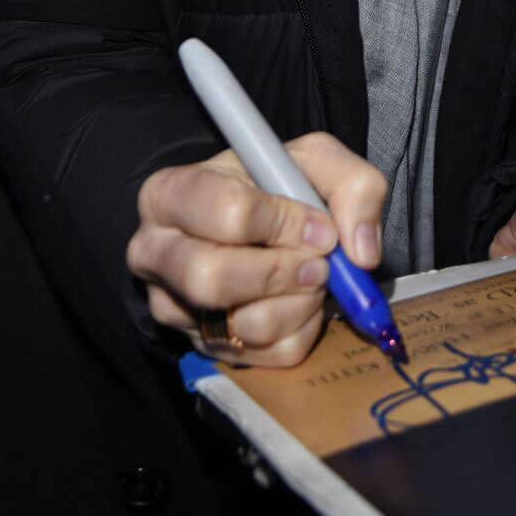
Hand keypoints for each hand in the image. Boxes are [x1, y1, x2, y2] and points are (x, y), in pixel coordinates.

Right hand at [127, 132, 386, 367]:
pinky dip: (300, 331)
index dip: (285, 223)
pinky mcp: (202, 346)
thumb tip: (361, 252)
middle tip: (320, 262)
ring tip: (313, 275)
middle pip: (213, 278)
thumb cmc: (273, 183)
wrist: (251, 220)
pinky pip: (262, 356)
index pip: (228, 214)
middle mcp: (154, 252)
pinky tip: (301, 299)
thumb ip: (351, 185)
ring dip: (300, 303)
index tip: (320, 225)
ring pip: (242, 326)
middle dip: (283, 273)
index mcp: (169, 192)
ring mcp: (172, 306)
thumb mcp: (313, 159)